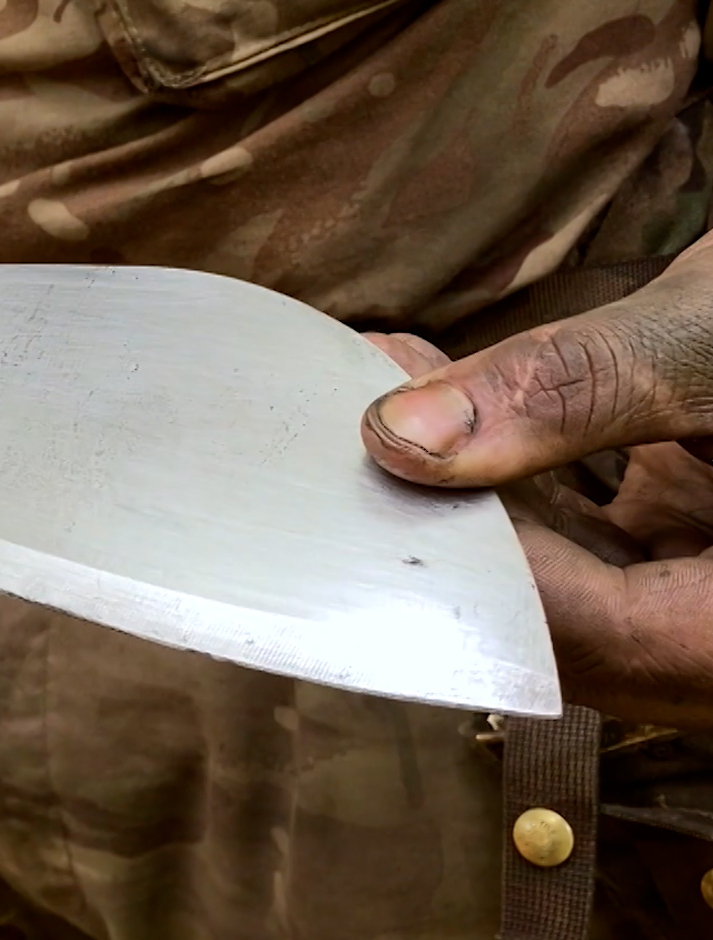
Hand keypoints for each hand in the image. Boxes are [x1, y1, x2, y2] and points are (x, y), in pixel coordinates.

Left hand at [358, 249, 712, 725]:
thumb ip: (572, 390)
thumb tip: (404, 439)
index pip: (596, 637)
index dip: (471, 567)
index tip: (365, 483)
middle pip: (570, 627)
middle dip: (449, 524)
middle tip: (344, 426)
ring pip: (568, 586)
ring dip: (466, 493)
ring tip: (375, 384)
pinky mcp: (701, 546)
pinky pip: (592, 540)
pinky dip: (513, 477)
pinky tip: (439, 391)